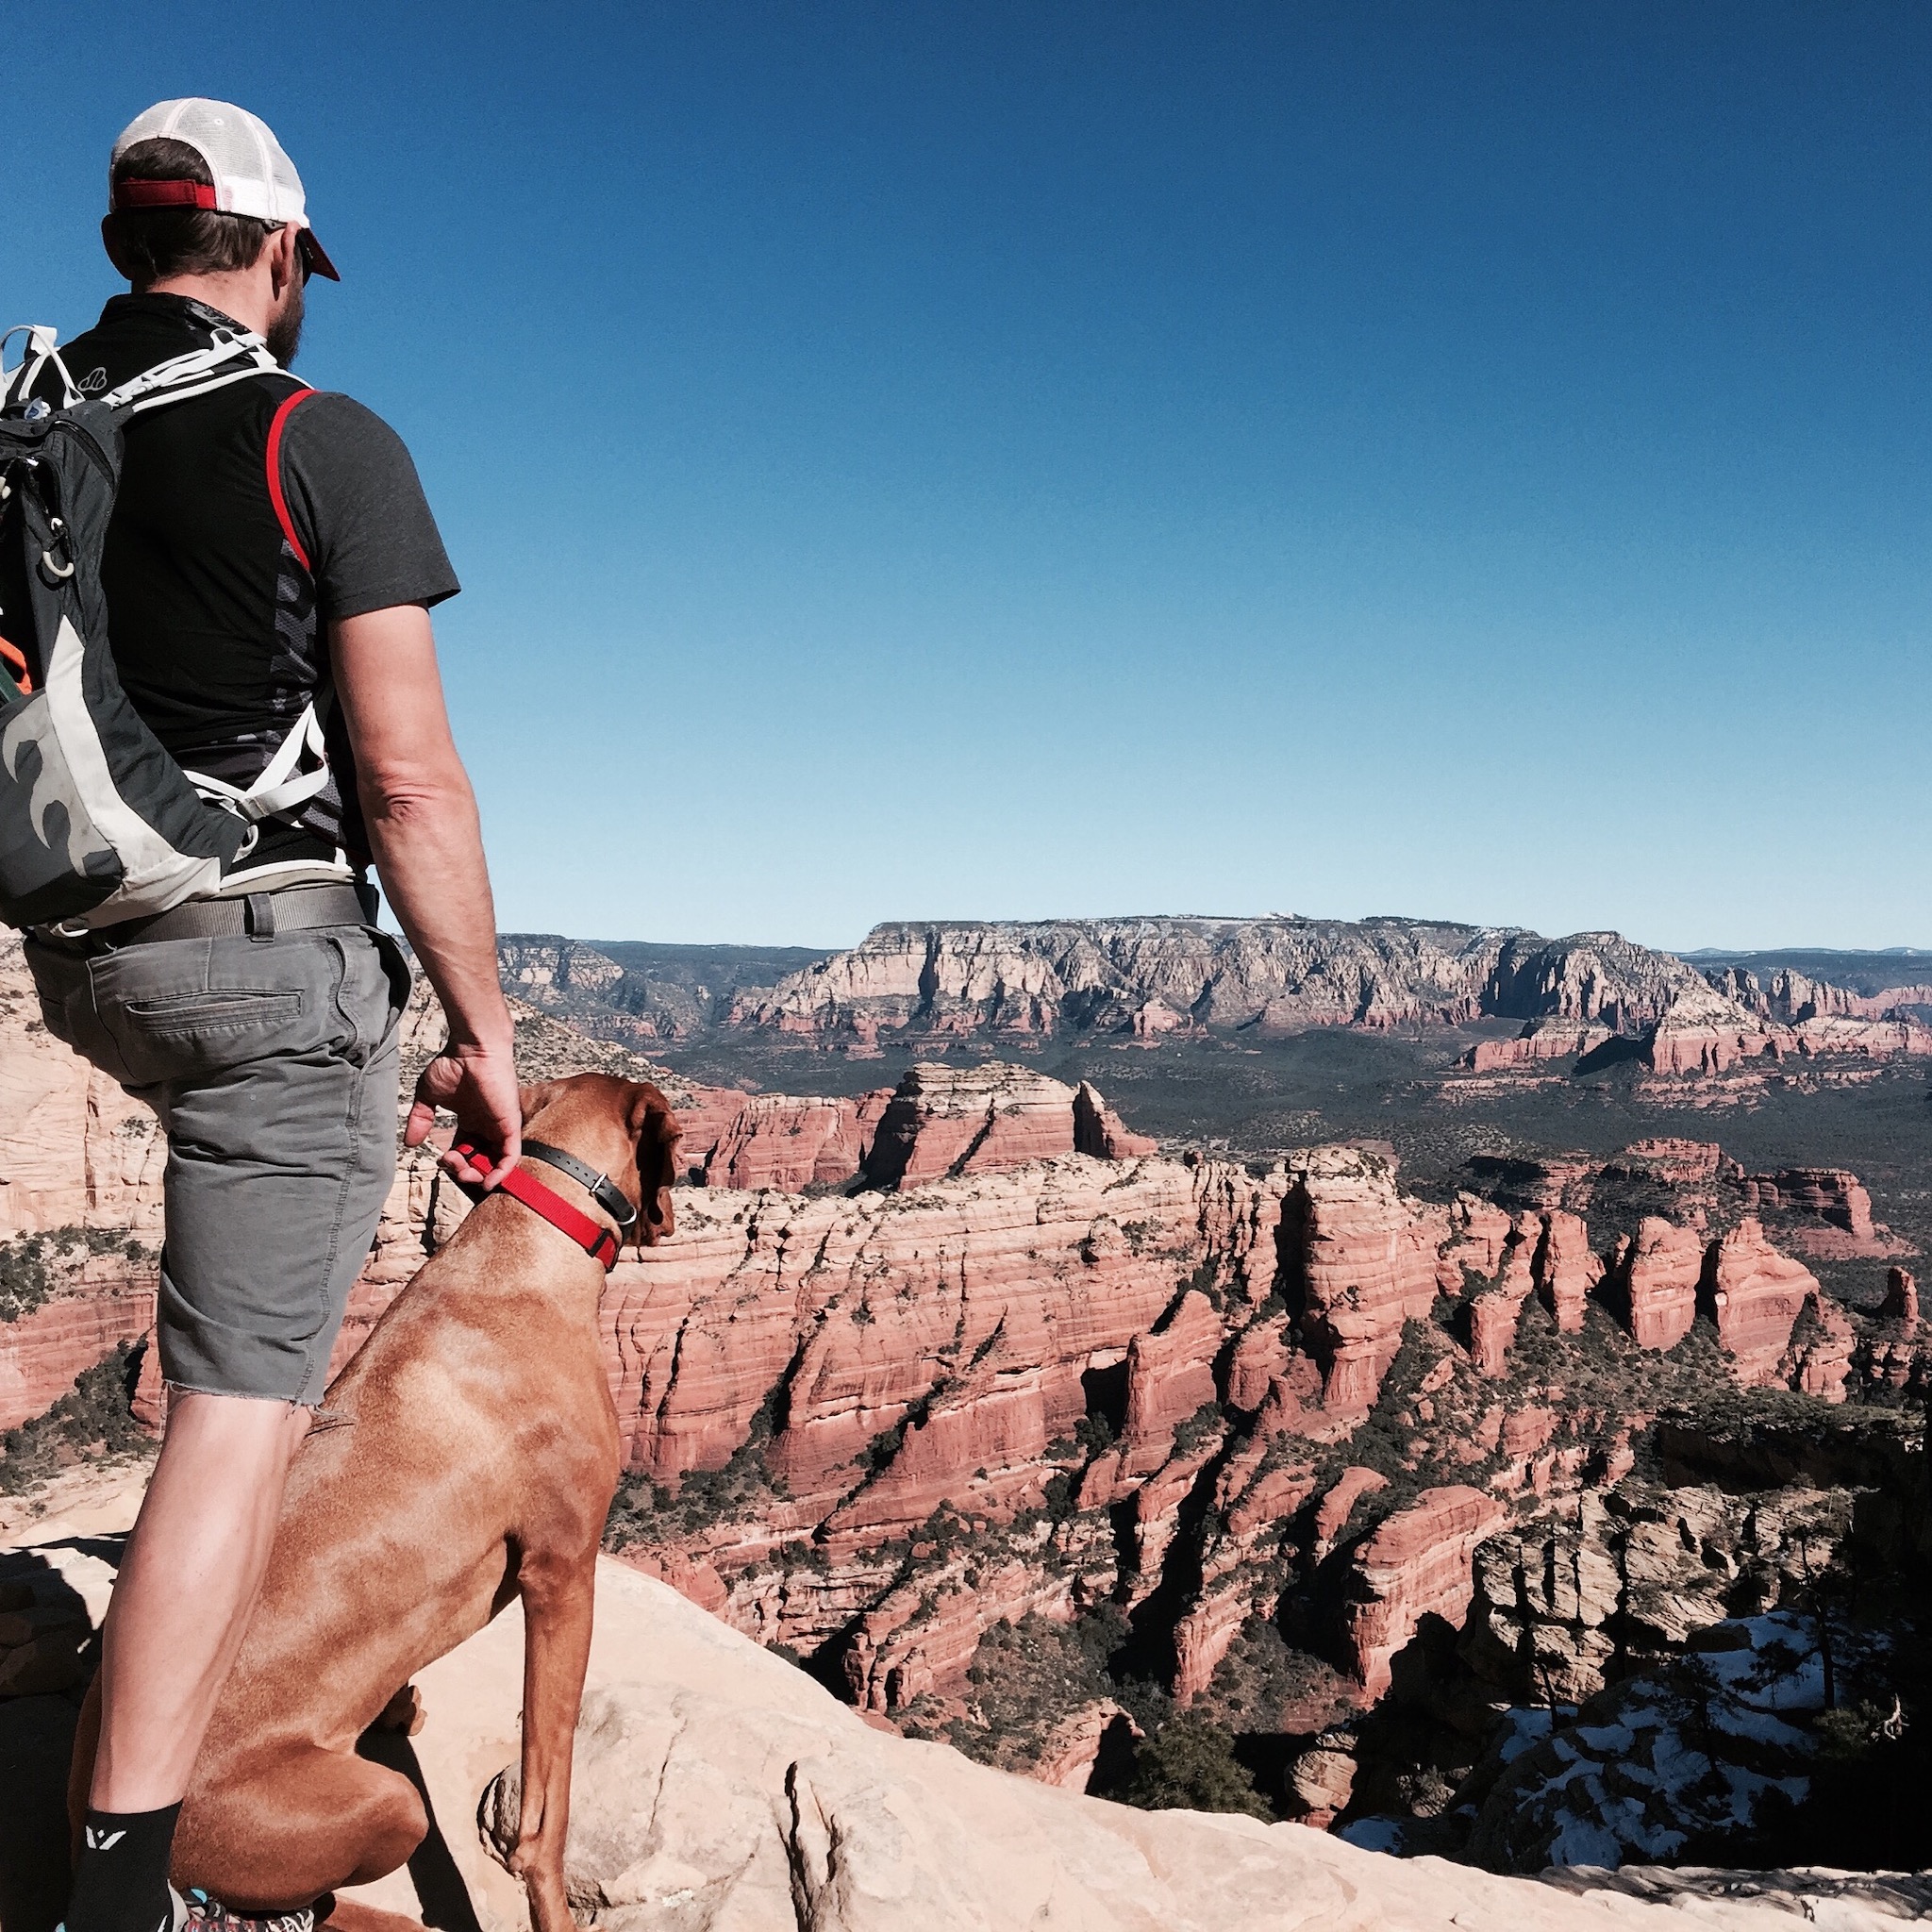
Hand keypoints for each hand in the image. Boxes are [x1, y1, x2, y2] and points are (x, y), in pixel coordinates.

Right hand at [406, 1039, 521, 1187]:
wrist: (473, 1048)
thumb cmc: (453, 1064)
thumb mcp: (428, 1096)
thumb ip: (420, 1120)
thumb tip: (409, 1144)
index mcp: (471, 1120)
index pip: (466, 1151)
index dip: (454, 1162)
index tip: (441, 1160)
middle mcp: (487, 1126)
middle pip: (480, 1160)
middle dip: (466, 1172)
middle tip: (452, 1167)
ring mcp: (499, 1126)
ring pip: (496, 1162)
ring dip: (481, 1175)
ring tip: (465, 1174)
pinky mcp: (510, 1125)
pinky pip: (511, 1156)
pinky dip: (502, 1172)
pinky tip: (487, 1181)